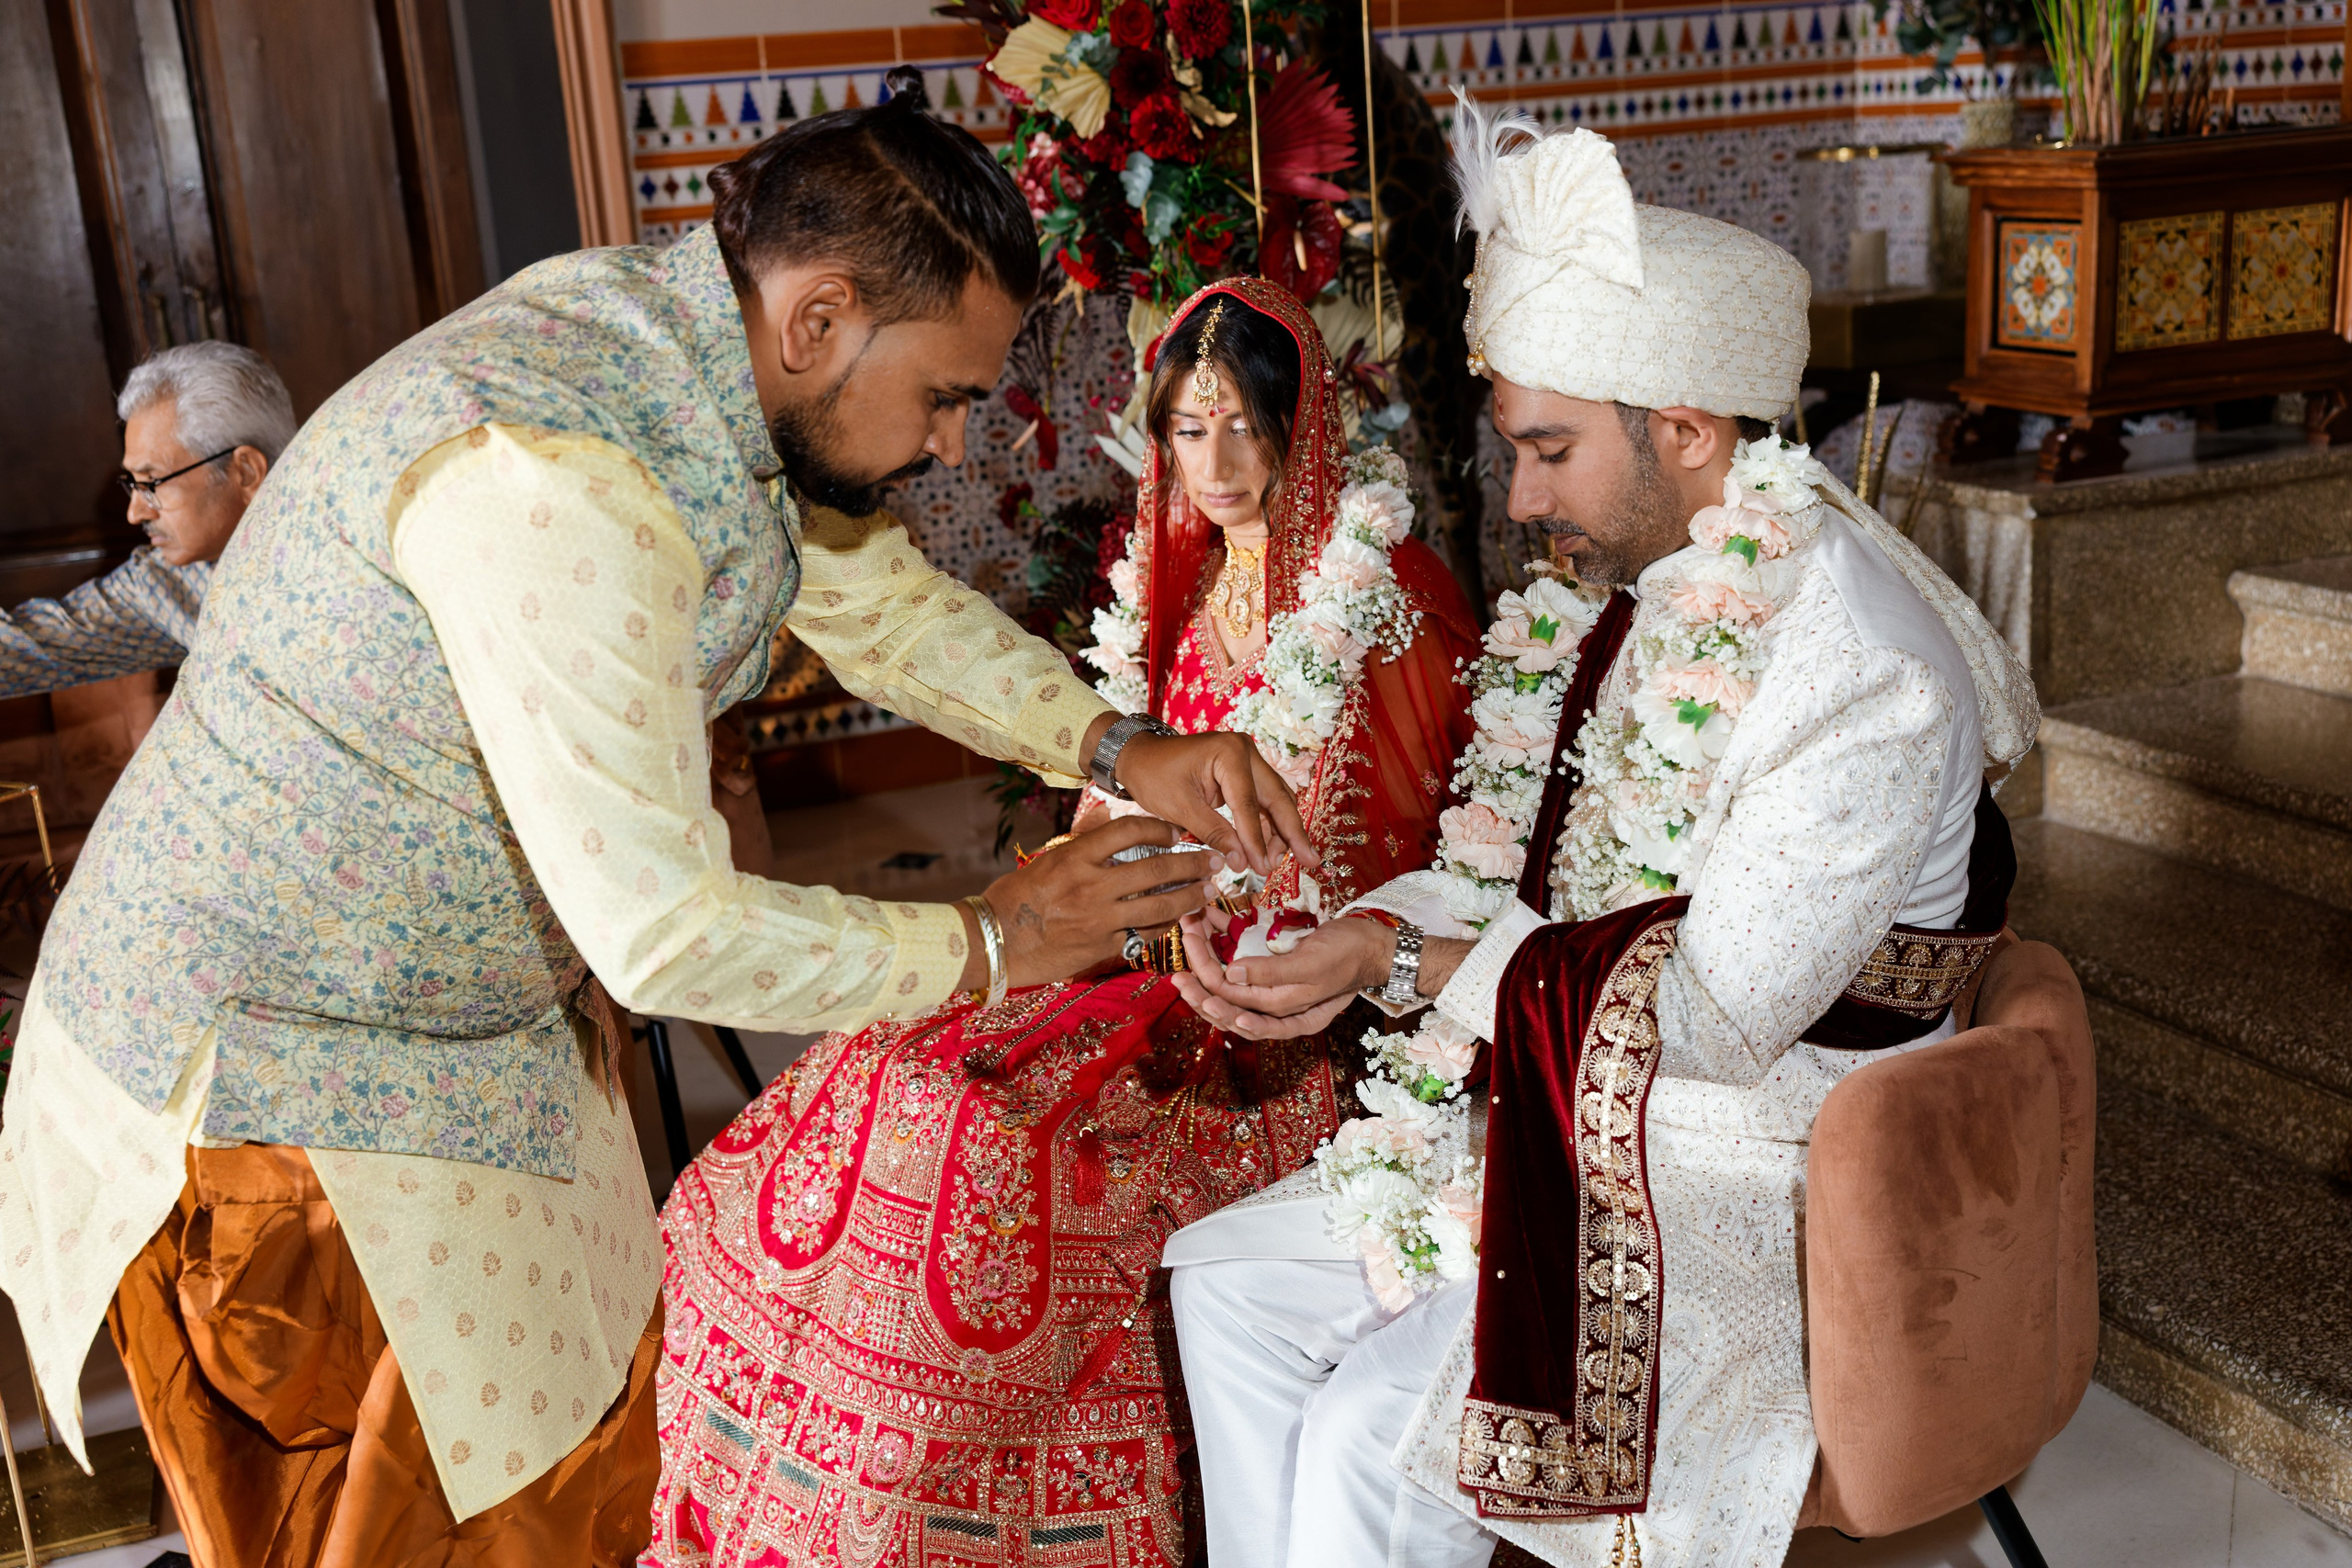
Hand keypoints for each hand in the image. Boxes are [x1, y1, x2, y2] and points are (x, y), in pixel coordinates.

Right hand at [973, 816, 1213, 987]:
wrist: (995, 941)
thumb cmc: (1017, 898)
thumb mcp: (1047, 862)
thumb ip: (1082, 848)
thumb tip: (1110, 827)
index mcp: (1076, 857)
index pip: (1128, 831)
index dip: (1160, 827)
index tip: (1177, 830)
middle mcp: (1091, 885)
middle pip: (1156, 868)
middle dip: (1191, 863)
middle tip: (1212, 861)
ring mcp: (1100, 918)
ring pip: (1160, 904)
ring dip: (1190, 896)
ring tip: (1207, 891)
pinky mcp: (1103, 946)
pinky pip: (1146, 934)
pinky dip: (1167, 925)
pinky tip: (1180, 919)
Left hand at [1106, 727, 1316, 877]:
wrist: (1139, 757)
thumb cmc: (1153, 776)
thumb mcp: (1180, 807)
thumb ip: (1214, 833)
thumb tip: (1242, 862)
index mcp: (1230, 753)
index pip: (1250, 803)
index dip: (1257, 839)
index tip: (1261, 868)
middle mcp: (1246, 752)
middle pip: (1277, 798)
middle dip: (1292, 833)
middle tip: (1310, 861)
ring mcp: (1248, 761)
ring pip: (1275, 801)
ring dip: (1280, 833)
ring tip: (1281, 863)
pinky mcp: (1244, 774)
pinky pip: (1263, 802)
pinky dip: (1267, 826)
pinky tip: (1272, 850)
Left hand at [1170, 912, 1392, 1039]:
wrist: (1371, 942)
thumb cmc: (1347, 954)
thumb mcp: (1312, 964)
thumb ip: (1272, 974)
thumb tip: (1232, 977)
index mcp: (1284, 1012)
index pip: (1237, 1009)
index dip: (1210, 996)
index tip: (1190, 982)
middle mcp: (1273, 1004)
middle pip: (1226, 999)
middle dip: (1198, 976)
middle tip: (1179, 955)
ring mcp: (1271, 985)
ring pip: (1227, 980)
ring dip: (1205, 955)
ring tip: (1188, 930)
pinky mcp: (1272, 965)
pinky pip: (1239, 958)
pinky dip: (1223, 939)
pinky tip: (1209, 920)